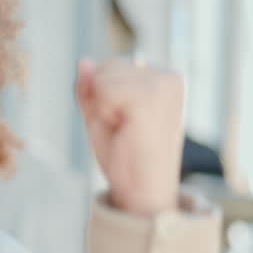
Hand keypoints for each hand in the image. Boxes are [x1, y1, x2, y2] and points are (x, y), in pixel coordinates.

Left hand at [75, 57, 183, 216]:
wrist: (143, 192)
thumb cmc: (125, 157)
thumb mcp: (100, 115)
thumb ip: (90, 88)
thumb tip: (84, 61)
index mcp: (164, 79)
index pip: (113, 66)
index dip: (104, 97)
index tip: (123, 123)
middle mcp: (168, 77)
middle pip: (108, 65)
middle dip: (102, 99)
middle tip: (122, 129)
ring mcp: (161, 85)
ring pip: (103, 76)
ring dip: (103, 106)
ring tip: (124, 129)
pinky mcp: (150, 98)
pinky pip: (104, 88)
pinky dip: (103, 111)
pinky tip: (123, 128)